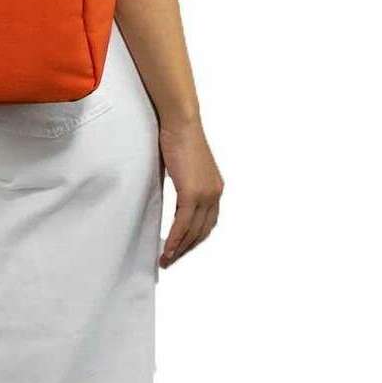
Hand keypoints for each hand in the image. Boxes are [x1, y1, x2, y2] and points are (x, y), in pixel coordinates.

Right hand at [157, 117, 222, 268]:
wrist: (181, 122)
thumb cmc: (178, 137)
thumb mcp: (185, 166)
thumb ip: (185, 182)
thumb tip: (176, 192)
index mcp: (215, 188)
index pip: (207, 223)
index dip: (194, 239)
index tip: (181, 249)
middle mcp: (215, 194)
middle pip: (202, 232)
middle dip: (187, 249)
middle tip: (171, 260)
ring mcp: (205, 195)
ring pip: (193, 232)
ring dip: (180, 249)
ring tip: (166, 260)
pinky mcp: (192, 193)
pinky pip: (183, 224)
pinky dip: (175, 239)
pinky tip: (166, 249)